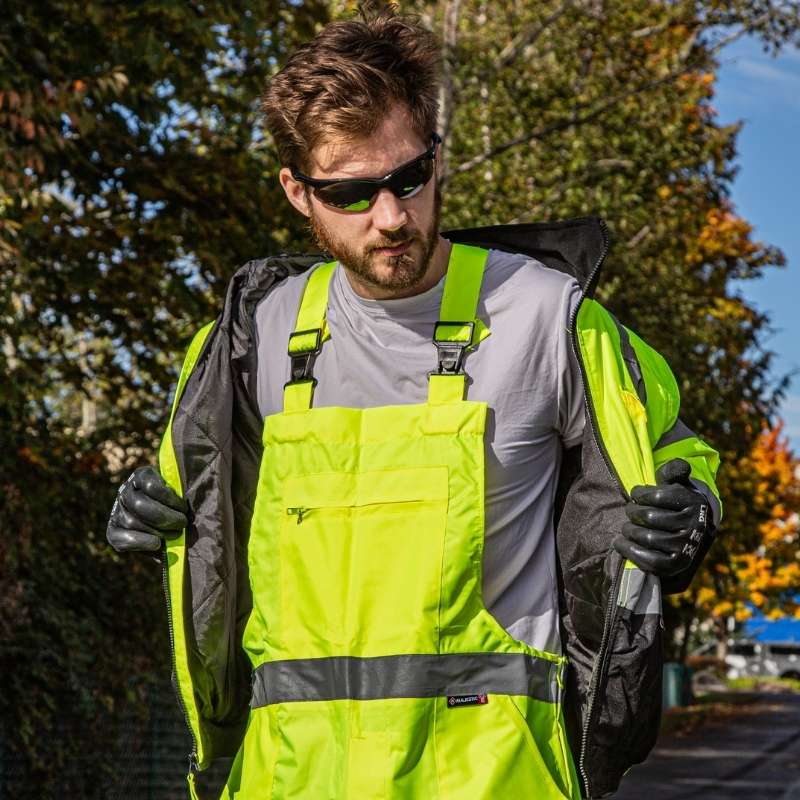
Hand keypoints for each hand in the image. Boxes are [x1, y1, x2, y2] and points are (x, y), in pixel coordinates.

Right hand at [106, 466, 188, 552]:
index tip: (184, 509)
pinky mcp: (113, 531)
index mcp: (142, 476)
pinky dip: (141, 542)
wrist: (165, 525)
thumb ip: (181, 497)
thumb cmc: (177, 506)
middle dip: (165, 518)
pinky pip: (122, 538)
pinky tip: (156, 544)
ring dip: (157, 532)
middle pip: (140, 505)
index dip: (170, 499)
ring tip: (175, 535)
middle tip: (182, 524)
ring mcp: (117, 511)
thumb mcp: (179, 496)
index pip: (151, 486)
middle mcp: (125, 491)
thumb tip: (188, 503)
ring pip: (132, 522)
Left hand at [613, 458, 713, 592]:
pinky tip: (621, 543)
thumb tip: (682, 466)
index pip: (659, 496)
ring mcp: (687, 548)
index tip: (635, 495)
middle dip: (632, 512)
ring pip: (648, 538)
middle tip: (629, 511)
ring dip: (629, 531)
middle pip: (650, 517)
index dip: (640, 494)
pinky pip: (651, 560)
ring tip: (626, 527)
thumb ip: (673, 471)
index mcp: (695, 502)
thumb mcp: (675, 483)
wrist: (687, 534)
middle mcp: (695, 526)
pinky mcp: (677, 565)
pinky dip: (631, 551)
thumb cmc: (674, 503)